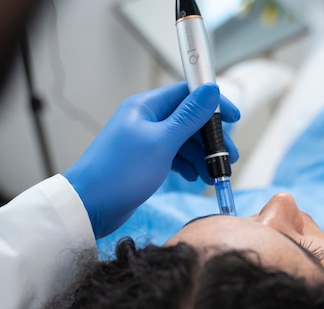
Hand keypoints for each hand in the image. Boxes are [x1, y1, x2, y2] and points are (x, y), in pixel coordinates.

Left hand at [63, 82, 239, 237]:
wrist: (90, 205)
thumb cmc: (120, 172)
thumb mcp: (162, 142)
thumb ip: (189, 116)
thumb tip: (211, 89)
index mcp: (146, 107)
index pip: (188, 94)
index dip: (213, 104)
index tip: (233, 118)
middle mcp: (146, 120)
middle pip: (189, 120)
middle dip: (211, 138)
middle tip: (229, 156)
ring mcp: (145, 141)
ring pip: (184, 141)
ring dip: (202, 156)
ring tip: (214, 174)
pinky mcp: (145, 161)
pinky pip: (174, 157)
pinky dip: (188, 165)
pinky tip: (195, 177)